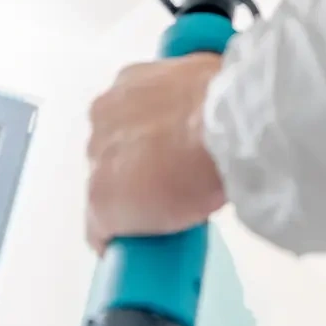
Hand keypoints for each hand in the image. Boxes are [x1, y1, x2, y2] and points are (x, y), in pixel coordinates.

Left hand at [85, 55, 225, 253]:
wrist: (225, 126)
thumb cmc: (226, 100)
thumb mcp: (207, 76)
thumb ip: (189, 94)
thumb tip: (203, 110)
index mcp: (128, 83)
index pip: (125, 120)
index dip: (146, 143)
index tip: (165, 156)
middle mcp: (103, 116)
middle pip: (111, 155)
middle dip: (135, 170)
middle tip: (171, 184)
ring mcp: (99, 159)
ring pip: (106, 192)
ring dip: (129, 203)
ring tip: (164, 217)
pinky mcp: (101, 201)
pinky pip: (101, 232)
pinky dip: (119, 241)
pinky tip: (142, 249)